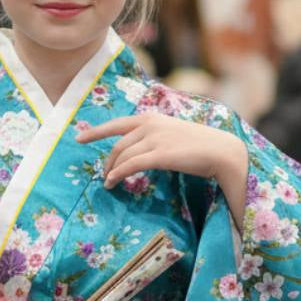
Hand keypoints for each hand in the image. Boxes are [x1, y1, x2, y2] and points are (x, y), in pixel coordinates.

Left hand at [76, 114, 245, 188]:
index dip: (96, 131)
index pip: (117, 124)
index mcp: (151, 118)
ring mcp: (154, 139)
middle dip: (107, 161)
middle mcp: (150, 125)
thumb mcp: (172, 133)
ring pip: (122, 156)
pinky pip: (131, 165)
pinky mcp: (160, 155)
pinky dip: (118, 174)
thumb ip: (154, 137)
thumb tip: (139, 149)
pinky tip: (113, 182)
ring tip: (108, 183)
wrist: (221, 150)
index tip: (80, 138)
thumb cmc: (199, 145)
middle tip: (103, 175)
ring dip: (111, 171)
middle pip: (118, 145)